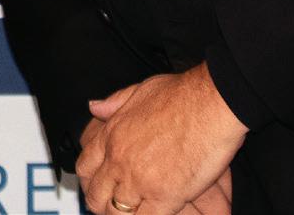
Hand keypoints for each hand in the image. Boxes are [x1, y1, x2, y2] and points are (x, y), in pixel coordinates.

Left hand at [75, 64, 244, 214]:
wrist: (209, 105)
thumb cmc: (182, 96)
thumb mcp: (139, 90)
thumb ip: (114, 102)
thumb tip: (95, 107)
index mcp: (112, 134)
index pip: (84, 166)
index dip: (88, 180)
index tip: (95, 185)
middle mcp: (119, 159)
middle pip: (96, 195)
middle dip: (101, 203)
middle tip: (112, 204)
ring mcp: (140, 180)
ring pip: (116, 212)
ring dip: (122, 214)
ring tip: (133, 212)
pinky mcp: (164, 196)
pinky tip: (154, 213)